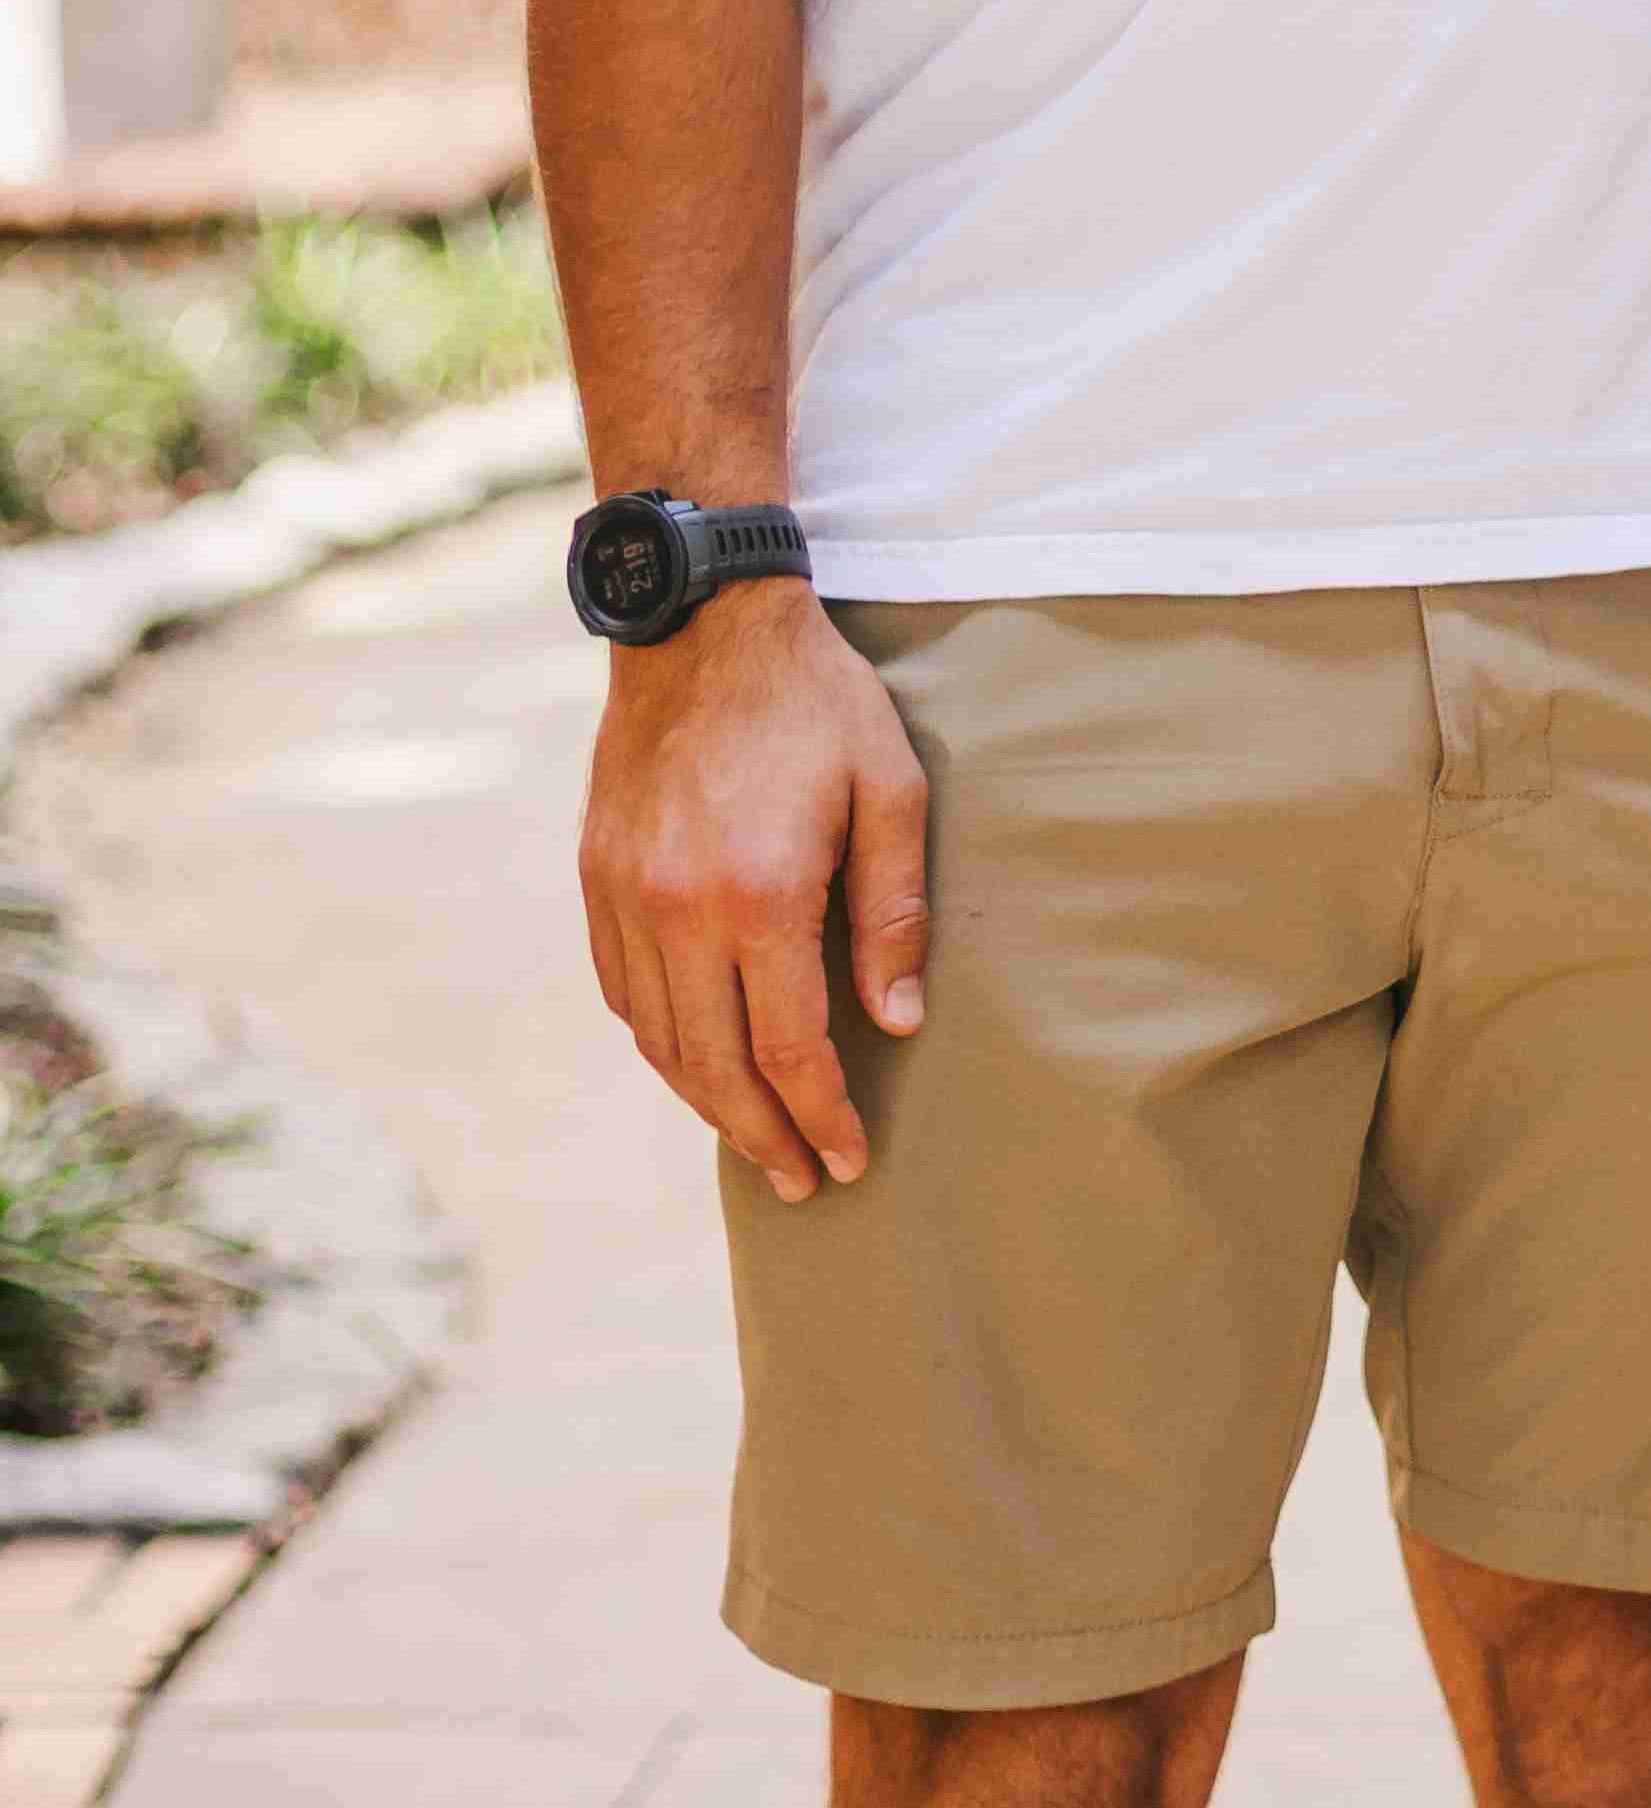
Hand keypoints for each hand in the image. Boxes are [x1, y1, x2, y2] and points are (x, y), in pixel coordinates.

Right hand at [581, 587, 931, 1201]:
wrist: (700, 624)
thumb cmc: (815, 702)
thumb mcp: (889, 791)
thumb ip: (893, 914)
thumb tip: (897, 1022)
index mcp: (760, 896)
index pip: (789, 1049)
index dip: (820, 1116)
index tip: (848, 1160)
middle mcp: (678, 910)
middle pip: (715, 1065)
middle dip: (762, 1135)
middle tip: (801, 1182)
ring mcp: (625, 897)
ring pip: (660, 1039)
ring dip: (707, 1101)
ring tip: (755, 1139)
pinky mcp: (596, 878)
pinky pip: (623, 991)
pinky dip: (660, 1042)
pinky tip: (697, 1061)